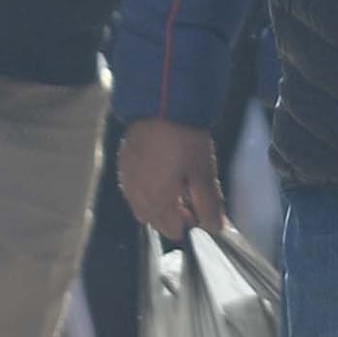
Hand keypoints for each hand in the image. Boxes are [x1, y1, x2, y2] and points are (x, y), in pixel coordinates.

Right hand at [116, 117, 228, 240]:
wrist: (159, 106)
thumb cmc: (185, 141)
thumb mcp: (203, 173)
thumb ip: (209, 205)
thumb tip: (215, 229)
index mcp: (157, 202)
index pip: (172, 230)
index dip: (190, 224)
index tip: (200, 209)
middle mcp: (137, 196)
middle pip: (155, 221)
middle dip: (172, 217)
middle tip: (189, 198)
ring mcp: (127, 180)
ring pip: (141, 206)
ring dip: (157, 205)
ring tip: (174, 186)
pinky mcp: (123, 164)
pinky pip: (132, 189)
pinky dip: (145, 190)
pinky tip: (157, 174)